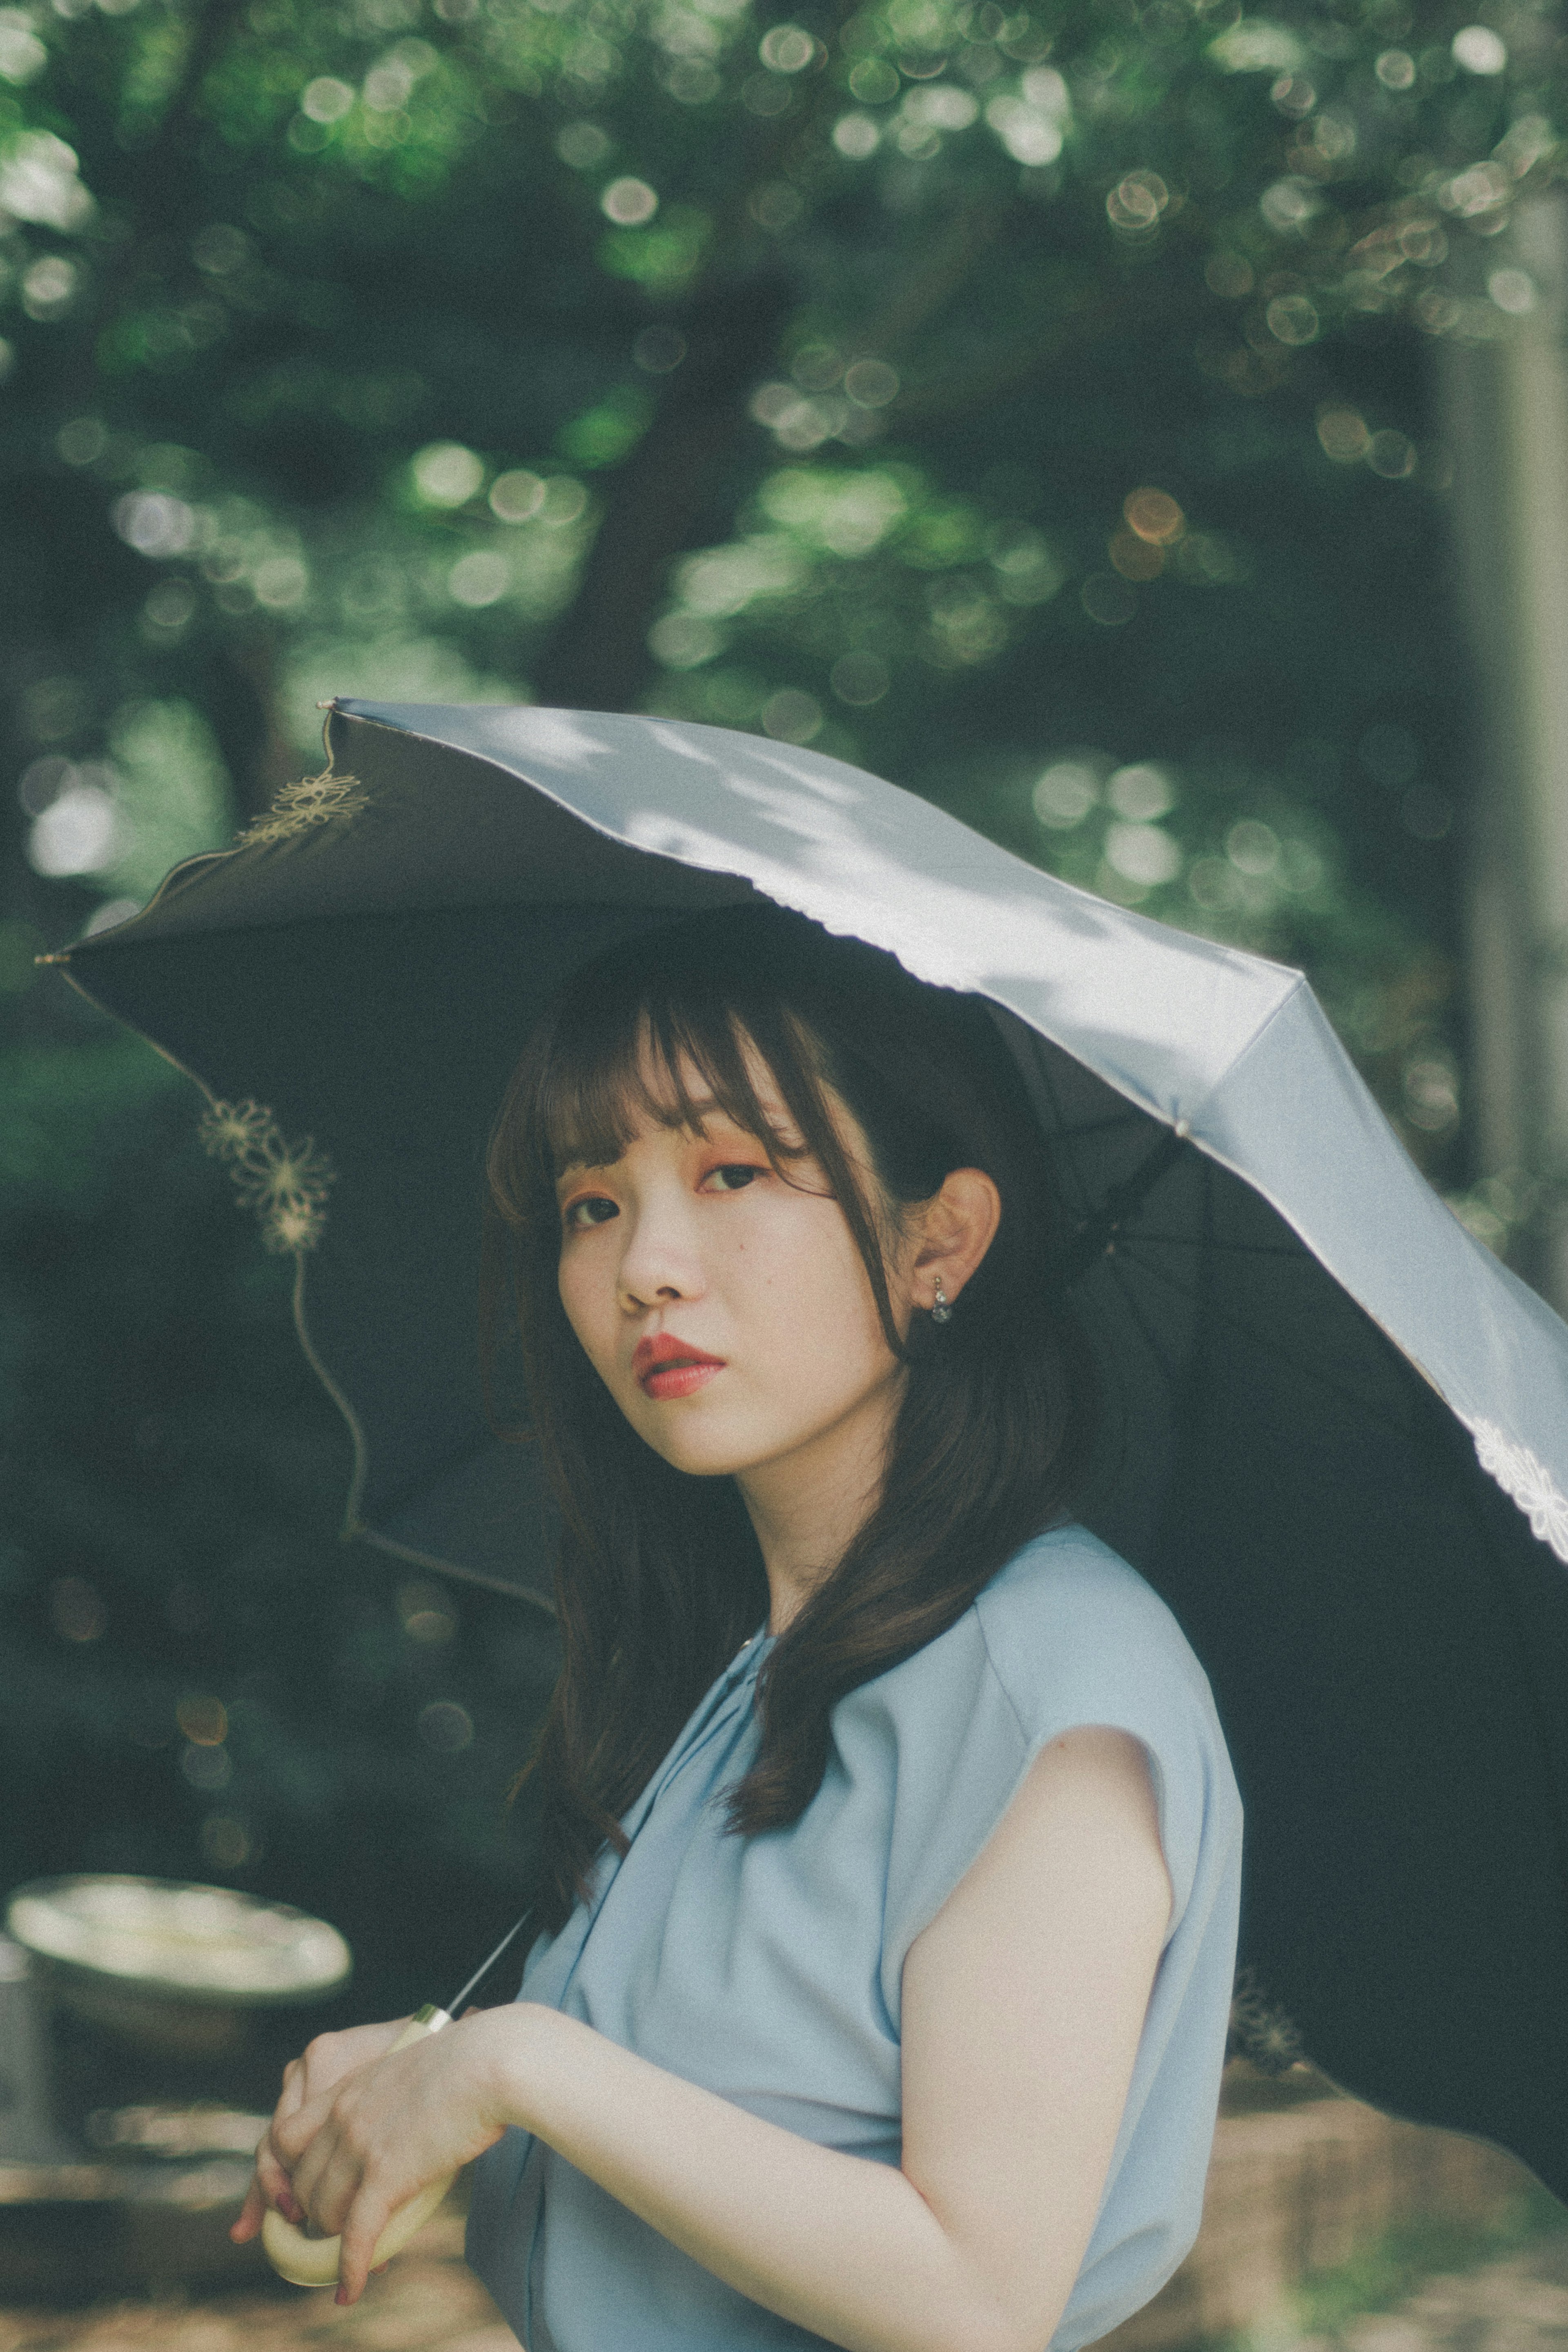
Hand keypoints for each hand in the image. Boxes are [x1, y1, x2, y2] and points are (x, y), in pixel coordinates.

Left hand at [257, 2009, 524, 2301]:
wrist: (490, 2061)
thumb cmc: (467, 2063)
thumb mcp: (409, 2071)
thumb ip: (389, 2100)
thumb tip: (396, 2130)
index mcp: (346, 2088)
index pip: (284, 2138)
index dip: (285, 2174)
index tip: (297, 2198)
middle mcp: (342, 2116)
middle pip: (300, 2182)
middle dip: (312, 2215)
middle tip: (334, 2232)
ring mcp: (360, 2144)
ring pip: (322, 2211)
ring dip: (333, 2240)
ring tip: (351, 2255)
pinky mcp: (386, 2174)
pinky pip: (355, 2234)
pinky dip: (350, 2268)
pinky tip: (349, 2288)